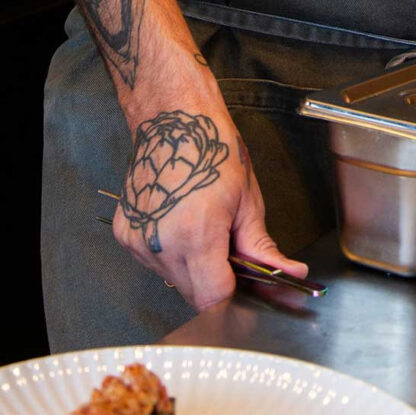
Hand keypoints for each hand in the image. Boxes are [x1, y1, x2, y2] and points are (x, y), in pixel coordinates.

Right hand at [112, 94, 307, 309]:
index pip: (214, 298)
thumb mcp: (246, 198)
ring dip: (192, 268)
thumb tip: (290, 273)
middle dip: (215, 279)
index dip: (233, 292)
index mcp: (195, 233)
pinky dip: (171, 253)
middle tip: (225, 246)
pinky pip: (154, 263)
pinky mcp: (124, 235)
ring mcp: (138, 240)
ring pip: (173, 280)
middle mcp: (161, 242)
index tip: (242, 279)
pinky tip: (179, 223)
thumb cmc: (211, 147)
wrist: (173, 118)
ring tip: (201, 228)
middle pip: (193, 294)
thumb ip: (262, 247)